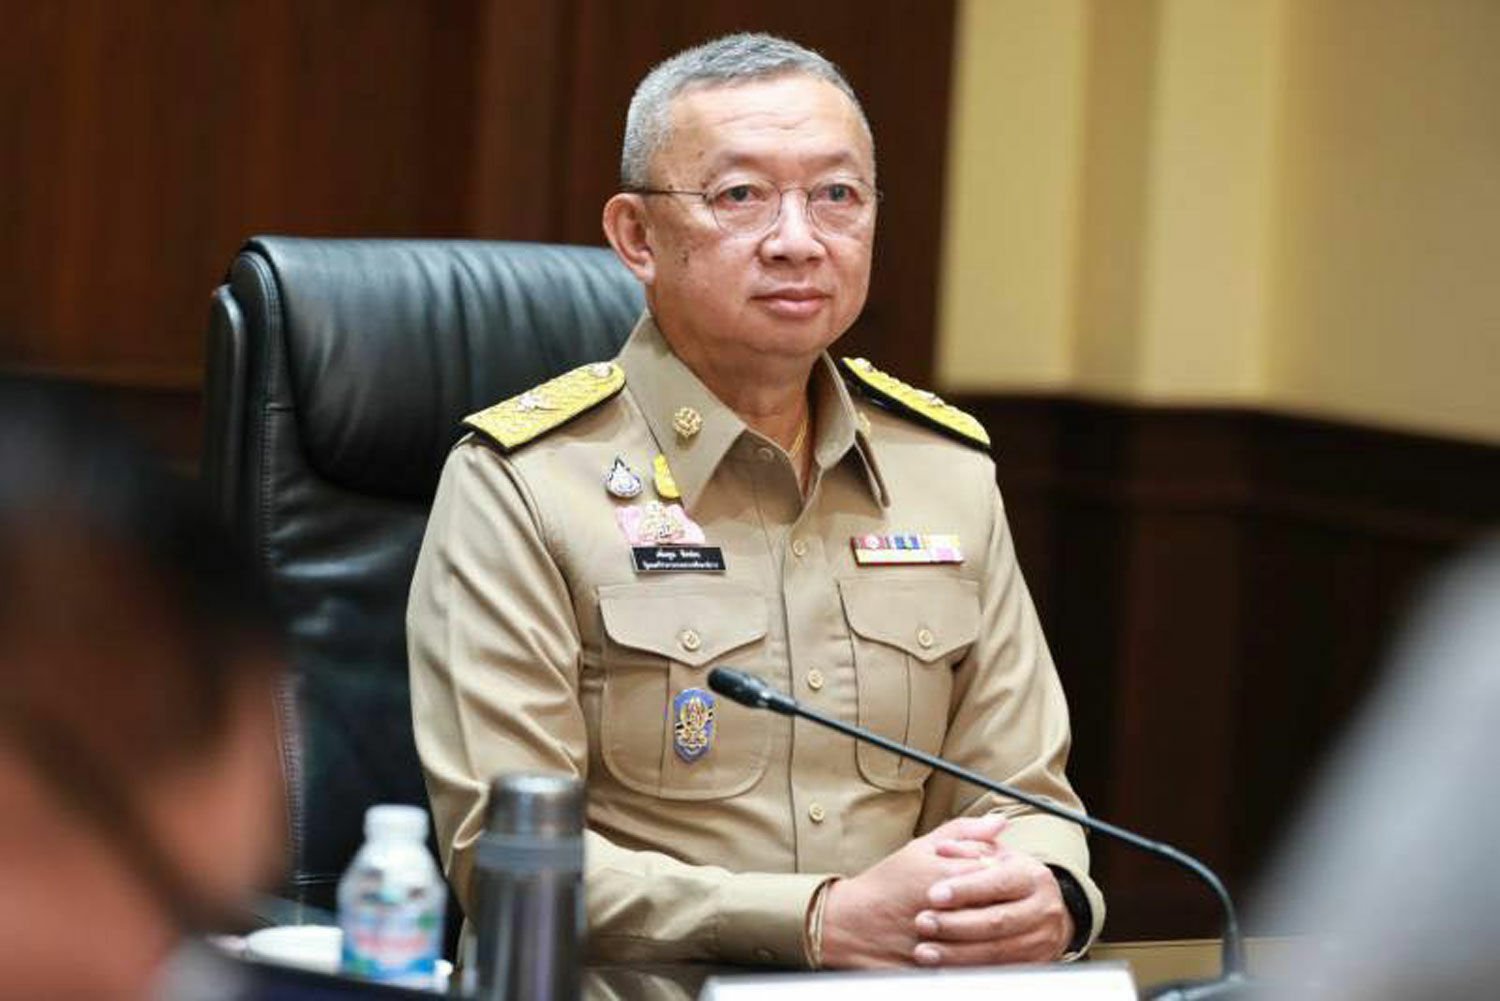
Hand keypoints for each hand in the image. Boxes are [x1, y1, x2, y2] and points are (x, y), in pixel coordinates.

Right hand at [819, 814, 1006, 968]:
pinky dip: (980, 949)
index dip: (996, 868)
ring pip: (992, 933)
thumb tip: (999, 821)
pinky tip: (968, 938)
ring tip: (971, 915)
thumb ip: (964, 832)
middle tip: (982, 894)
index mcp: (947, 876)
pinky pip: (979, 959)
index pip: (998, 870)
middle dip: (996, 896)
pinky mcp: (946, 966)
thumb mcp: (920, 848)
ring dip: (988, 924)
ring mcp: (949, 941)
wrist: (853, 924)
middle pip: (1000, 902)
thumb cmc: (886, 885)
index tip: (985, 870)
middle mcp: (951, 910)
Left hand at [911, 843, 1073, 965]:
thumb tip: (945, 847)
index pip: (997, 882)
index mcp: (1033, 875)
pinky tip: (943, 967)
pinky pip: (999, 972)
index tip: (933, 894)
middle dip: (955, 924)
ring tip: (924, 950)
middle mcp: (1043, 909)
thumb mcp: (990, 853)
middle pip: (996, 921)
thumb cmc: (1006, 878)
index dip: (965, 889)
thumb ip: (965, 842)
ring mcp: (1041, 940)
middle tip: (922, 922)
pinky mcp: (1035, 965)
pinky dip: (968, 970)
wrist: (1039, 911)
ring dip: (956, 953)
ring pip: (996, 951)